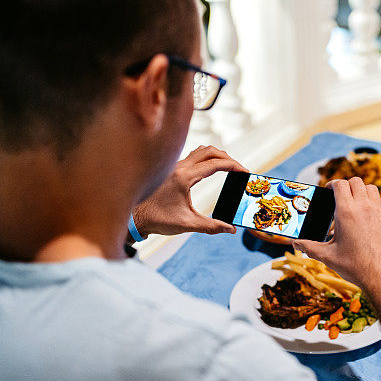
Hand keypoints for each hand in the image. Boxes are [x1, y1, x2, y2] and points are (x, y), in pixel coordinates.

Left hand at [132, 146, 247, 236]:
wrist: (134, 217)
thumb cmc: (157, 219)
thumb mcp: (187, 224)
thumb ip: (211, 226)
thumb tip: (230, 229)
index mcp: (184, 177)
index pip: (215, 164)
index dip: (234, 166)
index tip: (245, 172)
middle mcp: (178, 167)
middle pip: (210, 151)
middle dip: (228, 158)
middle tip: (239, 169)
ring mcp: (174, 166)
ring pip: (200, 151)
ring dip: (216, 155)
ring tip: (228, 167)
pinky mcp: (171, 169)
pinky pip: (192, 156)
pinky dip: (205, 158)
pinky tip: (209, 169)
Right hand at [292, 178, 380, 294]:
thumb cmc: (356, 266)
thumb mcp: (328, 257)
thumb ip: (309, 247)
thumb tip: (295, 244)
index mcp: (346, 212)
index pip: (340, 184)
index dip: (332, 184)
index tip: (328, 190)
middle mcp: (364, 207)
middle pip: (356, 182)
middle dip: (346, 186)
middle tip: (339, 196)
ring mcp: (378, 211)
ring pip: (370, 188)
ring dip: (361, 190)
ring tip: (354, 202)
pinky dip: (373, 200)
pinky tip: (367, 213)